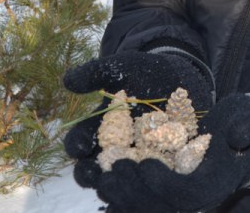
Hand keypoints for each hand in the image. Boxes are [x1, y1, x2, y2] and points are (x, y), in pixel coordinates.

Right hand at [62, 50, 213, 189]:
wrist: (181, 75)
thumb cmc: (146, 71)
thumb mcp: (124, 67)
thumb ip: (97, 73)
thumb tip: (68, 80)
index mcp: (99, 131)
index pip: (80, 142)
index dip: (77, 146)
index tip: (81, 147)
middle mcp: (117, 152)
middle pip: (99, 170)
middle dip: (96, 174)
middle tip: (103, 173)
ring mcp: (142, 162)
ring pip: (127, 182)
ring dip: (126, 182)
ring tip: (133, 175)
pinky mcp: (169, 166)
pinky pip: (161, 181)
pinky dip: (159, 182)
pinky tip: (162, 178)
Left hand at [94, 93, 249, 212]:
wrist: (246, 137)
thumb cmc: (246, 123)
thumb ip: (248, 125)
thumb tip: (239, 136)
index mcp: (214, 183)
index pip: (183, 194)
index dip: (161, 183)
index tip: (142, 162)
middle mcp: (196, 199)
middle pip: (160, 209)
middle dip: (133, 192)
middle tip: (113, 171)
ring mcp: (179, 199)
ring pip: (146, 210)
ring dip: (122, 198)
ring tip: (102, 179)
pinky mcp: (167, 193)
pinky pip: (141, 206)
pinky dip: (121, 203)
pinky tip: (104, 193)